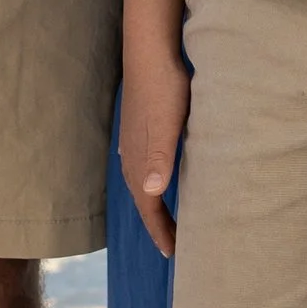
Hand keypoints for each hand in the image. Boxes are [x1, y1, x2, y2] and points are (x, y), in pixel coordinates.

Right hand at [120, 37, 190, 260]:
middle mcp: (132, 157)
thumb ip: (160, 157)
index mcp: (140, 161)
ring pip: (141, 184)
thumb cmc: (165, 89)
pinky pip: (143, 167)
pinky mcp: (139, 129)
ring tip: (167, 217)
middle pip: (143, 201)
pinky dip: (151, 182)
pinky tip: (157, 177)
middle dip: (157, 224)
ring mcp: (133, 142)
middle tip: (173, 244)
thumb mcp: (167, 124)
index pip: (149, 208)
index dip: (160, 231)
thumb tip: (152, 191)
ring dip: (153, 204)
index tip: (174, 253)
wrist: (150, 53)